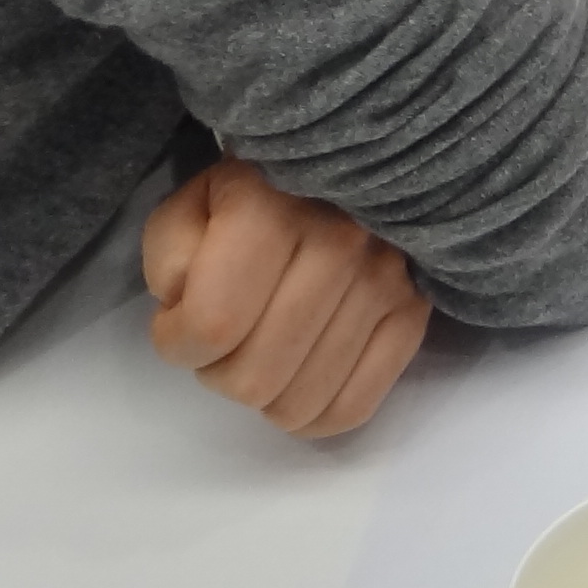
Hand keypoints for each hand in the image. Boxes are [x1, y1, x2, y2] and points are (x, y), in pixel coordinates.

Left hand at [141, 156, 431, 437]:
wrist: (347, 170)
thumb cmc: (253, 194)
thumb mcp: (190, 205)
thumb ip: (172, 258)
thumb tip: (193, 310)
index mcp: (271, 209)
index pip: (213, 326)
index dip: (177, 343)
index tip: (179, 321)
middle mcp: (341, 242)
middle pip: (256, 376)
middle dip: (219, 372)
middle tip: (223, 340)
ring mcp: (386, 279)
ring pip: (301, 402)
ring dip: (265, 395)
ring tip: (263, 349)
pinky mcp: (414, 310)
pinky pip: (355, 406)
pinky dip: (315, 417)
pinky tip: (298, 382)